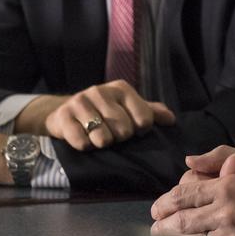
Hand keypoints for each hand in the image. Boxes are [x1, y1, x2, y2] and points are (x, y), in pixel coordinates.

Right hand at [16, 80, 174, 150]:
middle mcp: (100, 91)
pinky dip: (85, 147)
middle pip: (124, 130)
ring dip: (102, 144)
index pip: (144, 119)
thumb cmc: (104, 112)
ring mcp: (80, 102)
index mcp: (121, 89)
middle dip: (120, 139)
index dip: (141, 131)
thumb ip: (150, 112)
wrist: (64, 112)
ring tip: (98, 140)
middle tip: (113, 137)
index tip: (133, 132)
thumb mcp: (127, 108)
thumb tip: (171, 119)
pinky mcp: (63, 117)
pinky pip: (81, 142)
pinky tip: (84, 142)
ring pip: (103, 138)